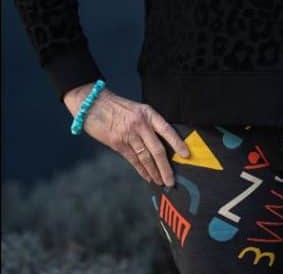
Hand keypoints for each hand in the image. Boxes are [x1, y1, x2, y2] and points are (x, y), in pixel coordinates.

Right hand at [63, 84, 189, 186]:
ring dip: (154, 172)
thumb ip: (149, 123)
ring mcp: (128, 135)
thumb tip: (162, 142)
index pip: (167, 130)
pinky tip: (147, 177)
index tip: (186, 155)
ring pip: (145, 157)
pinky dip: (141, 170)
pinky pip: (132, 160)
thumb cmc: (116, 106)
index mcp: (148, 114)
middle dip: (166, 167)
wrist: (92, 104)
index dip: (178, 143)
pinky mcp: (117, 144)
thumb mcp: (138, 109)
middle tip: (172, 180)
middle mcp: (141, 125)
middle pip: (157, 149)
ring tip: (161, 181)